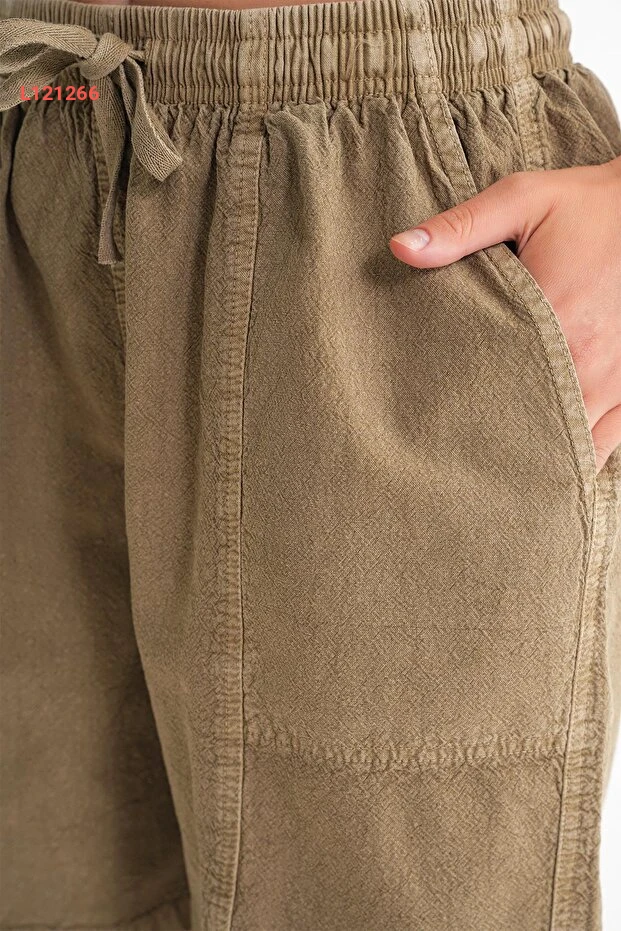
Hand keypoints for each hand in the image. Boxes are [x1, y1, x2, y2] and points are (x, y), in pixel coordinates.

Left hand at [389, 156, 620, 473]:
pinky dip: (581, 452)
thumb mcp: (523, 200)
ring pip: (572, 442)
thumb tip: (400, 248)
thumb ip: (461, 227)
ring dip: (538, 450)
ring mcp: (617, 379)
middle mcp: (587, 360)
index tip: (436, 426)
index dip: (465, 414)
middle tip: (461, 453)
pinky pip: (608, 440)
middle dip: (497, 442)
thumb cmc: (588, 206)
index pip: (495, 386)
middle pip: (532, 425)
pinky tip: (552, 457)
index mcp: (552, 319)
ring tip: (500, 461)